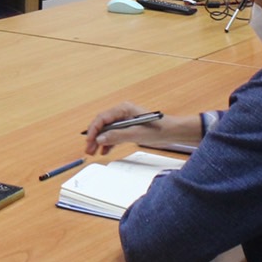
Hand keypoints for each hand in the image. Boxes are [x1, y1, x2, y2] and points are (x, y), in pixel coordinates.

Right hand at [82, 104, 200, 155]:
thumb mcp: (135, 133)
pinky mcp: (128, 129)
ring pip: (107, 131)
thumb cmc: (158, 129)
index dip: (94, 130)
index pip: (102, 118)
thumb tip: (100, 139)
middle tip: (89, 149)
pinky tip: (104, 151)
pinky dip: (108, 143)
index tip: (89, 141)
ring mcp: (124, 121)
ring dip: (100, 141)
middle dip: (95, 137)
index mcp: (123, 109)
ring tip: (93, 152)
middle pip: (102, 124)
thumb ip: (116, 136)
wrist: (172, 132)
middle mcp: (122, 113)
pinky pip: (114, 135)